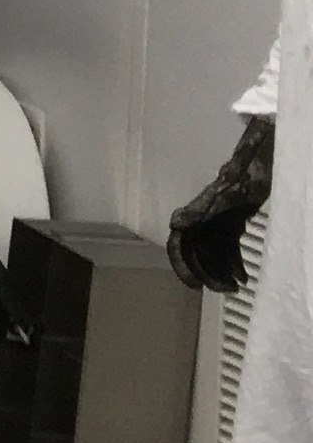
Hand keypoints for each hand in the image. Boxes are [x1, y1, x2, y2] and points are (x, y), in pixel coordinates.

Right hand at [172, 114, 274, 291]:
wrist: (267, 152)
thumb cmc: (251, 168)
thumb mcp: (229, 189)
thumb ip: (204, 206)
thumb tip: (175, 223)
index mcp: (199, 210)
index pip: (181, 242)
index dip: (182, 264)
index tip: (193, 285)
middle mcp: (204, 216)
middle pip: (197, 250)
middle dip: (208, 273)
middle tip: (224, 290)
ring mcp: (218, 218)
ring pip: (212, 250)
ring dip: (220, 270)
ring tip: (237, 287)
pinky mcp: (232, 218)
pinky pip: (227, 245)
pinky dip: (232, 261)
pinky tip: (243, 274)